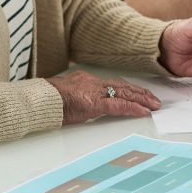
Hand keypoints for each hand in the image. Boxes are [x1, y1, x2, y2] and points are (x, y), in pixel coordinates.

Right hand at [46, 71, 160, 125]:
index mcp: (86, 81)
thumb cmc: (46, 101)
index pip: (112, 84)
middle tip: (154, 99)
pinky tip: (143, 111)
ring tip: (154, 104)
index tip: (139, 93)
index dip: (128, 89)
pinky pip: (118, 105)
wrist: (37, 101)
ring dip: (141, 99)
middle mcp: (93, 83)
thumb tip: (84, 105)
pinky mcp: (94, 103)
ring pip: (124, 93)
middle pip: (122, 86)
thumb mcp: (66, 96)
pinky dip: (132, 107)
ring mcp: (94, 92)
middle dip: (140, 93)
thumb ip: (78, 99)